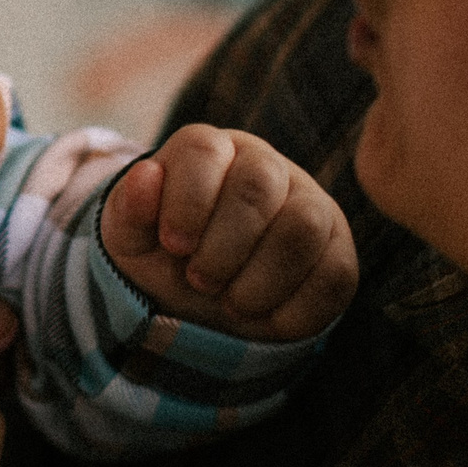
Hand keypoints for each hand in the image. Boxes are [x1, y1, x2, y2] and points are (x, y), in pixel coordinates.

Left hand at [100, 124, 355, 341]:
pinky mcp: (337, 250)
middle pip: (258, 185)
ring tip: (231, 302)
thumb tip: (144, 176)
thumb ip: (129, 210)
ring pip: (304, 226)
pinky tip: (263, 317)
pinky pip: (334, 273)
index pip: (205, 149)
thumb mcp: (131, 239)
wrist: (201, 302)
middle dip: (223, 246)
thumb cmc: (163, 257)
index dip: (188, 201)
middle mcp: (265, 166)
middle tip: (200, 281)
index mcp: (210, 151)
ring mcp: (309, 204)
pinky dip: (294, 309)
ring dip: (260, 278)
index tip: (173, 246)